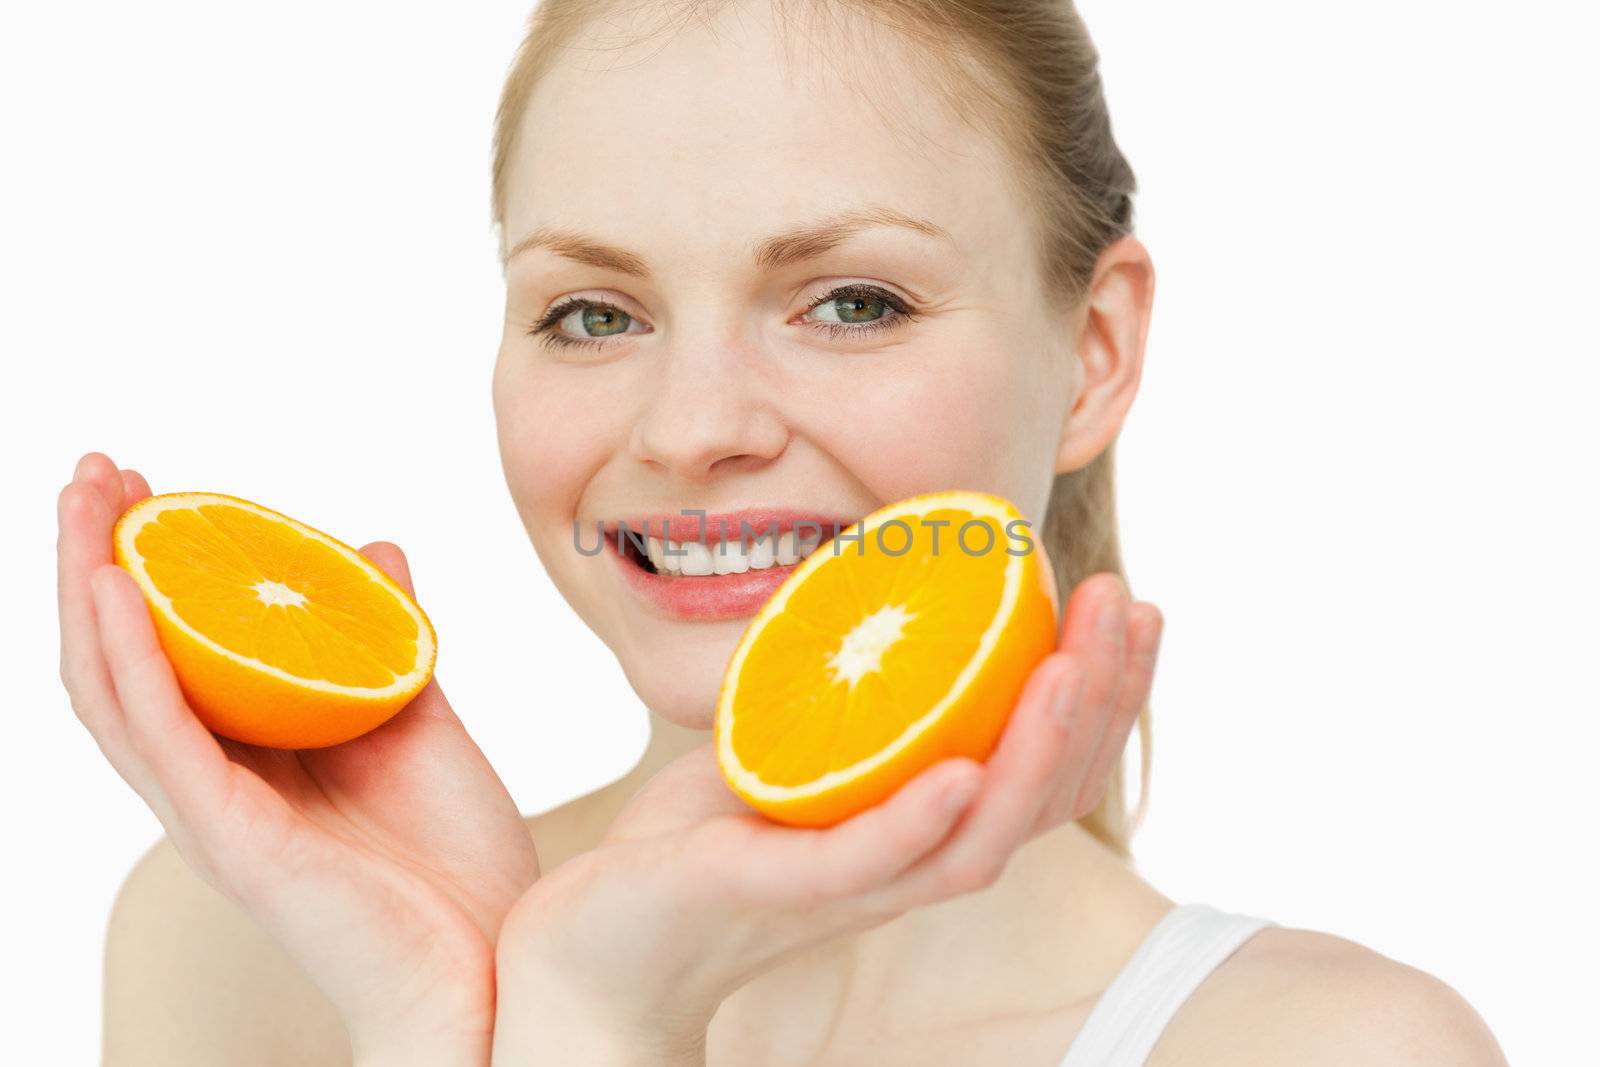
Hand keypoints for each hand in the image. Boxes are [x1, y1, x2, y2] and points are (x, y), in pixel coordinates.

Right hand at [58, 452, 539, 1065]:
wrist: (501, 964)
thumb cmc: (456, 862)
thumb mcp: (419, 719)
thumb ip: (387, 640)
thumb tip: (377, 547)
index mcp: (250, 756)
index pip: (167, 650)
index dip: (144, 567)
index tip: (147, 485)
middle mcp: (214, 783)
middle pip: (121, 660)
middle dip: (96, 559)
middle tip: (95, 468)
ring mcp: (215, 814)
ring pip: (116, 692)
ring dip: (89, 590)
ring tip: (86, 500)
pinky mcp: (234, 843)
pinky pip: (164, 741)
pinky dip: (133, 662)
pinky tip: (119, 591)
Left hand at [490, 572, 1159, 1064]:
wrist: (600, 935)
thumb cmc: (700, 834)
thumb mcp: (789, 739)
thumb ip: (846, 682)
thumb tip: (884, 578)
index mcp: (925, 825)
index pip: (1047, 768)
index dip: (1106, 694)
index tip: (1132, 605)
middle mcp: (911, 862)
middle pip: (1042, 798)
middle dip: (1101, 701)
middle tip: (1126, 605)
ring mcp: (853, 885)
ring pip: (979, 837)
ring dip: (1038, 752)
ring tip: (1071, 668)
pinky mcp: (782, 893)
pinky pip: (870, 866)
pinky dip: (920, 823)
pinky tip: (958, 770)